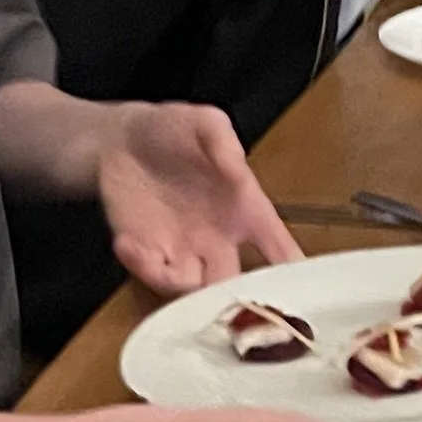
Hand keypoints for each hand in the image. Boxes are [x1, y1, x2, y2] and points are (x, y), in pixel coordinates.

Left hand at [98, 103, 299, 297]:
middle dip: (234, 299)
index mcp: (247, 210)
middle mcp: (220, 239)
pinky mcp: (149, 254)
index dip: (292, 277)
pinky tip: (127, 244)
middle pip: (238, 285)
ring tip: (154, 259)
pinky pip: (153, 275)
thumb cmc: (173, 129)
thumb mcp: (205, 123)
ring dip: (179, 286)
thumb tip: (239, 173)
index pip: (280, 250)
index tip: (300, 296)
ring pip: (194, 291)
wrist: (121, 141)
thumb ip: (223, 142)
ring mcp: (185, 251)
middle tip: (222, 297)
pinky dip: (143, 268)